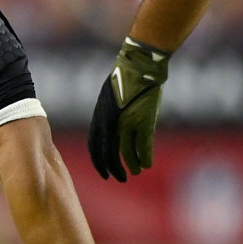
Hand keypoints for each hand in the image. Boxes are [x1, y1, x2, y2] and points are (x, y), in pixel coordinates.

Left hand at [87, 38, 170, 181]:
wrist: (139, 65)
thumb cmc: (123, 78)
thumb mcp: (107, 97)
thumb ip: (107, 115)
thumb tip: (108, 128)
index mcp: (100, 117)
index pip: (95, 146)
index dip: (99, 162)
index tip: (104, 172)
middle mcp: (110, 123)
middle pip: (109, 153)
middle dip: (113, 169)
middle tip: (120, 178)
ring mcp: (127, 122)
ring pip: (126, 152)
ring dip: (131, 165)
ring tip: (134, 173)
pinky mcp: (144, 120)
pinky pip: (144, 145)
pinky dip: (145, 157)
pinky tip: (147, 164)